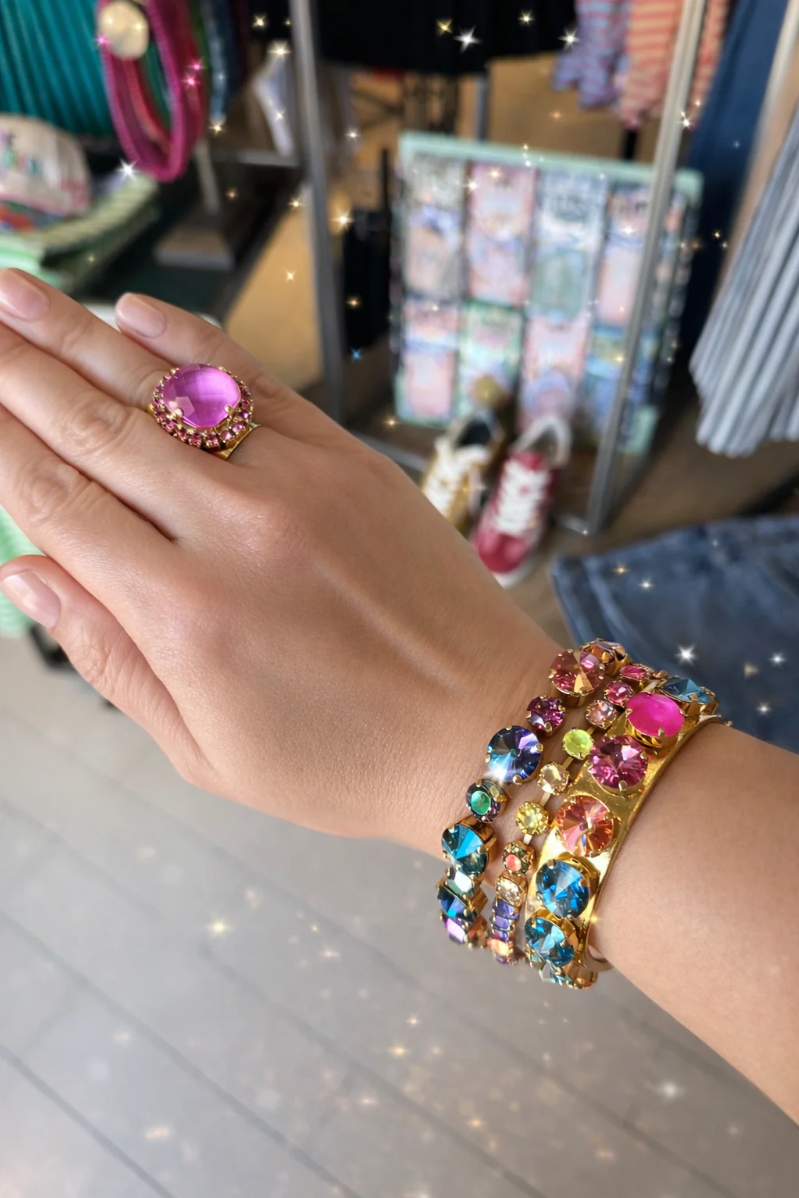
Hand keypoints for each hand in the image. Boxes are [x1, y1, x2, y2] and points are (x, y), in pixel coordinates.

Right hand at [0, 271, 554, 852]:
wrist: (485, 729)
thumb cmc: (344, 761)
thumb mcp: (207, 750)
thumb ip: (110, 657)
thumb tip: (24, 574)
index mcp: (186, 616)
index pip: (58, 505)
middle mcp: (234, 532)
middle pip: (97, 428)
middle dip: (19, 368)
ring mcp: (299, 483)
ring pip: (167, 391)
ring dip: (82, 333)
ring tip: (17, 288)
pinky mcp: (350, 461)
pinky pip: (255, 385)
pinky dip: (190, 342)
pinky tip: (135, 309)